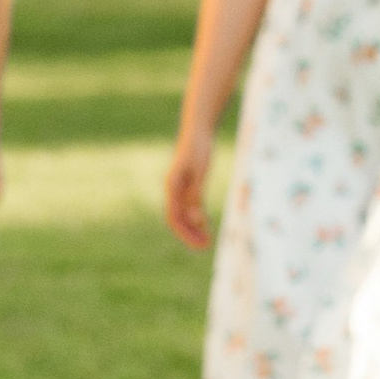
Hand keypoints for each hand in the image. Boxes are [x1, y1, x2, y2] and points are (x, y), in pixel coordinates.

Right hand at [165, 129, 213, 248]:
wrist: (198, 131)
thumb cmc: (198, 149)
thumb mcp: (199, 172)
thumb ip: (196, 194)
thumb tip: (196, 218)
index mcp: (172, 187)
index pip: (174, 217)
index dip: (185, 233)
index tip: (199, 244)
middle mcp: (173, 190)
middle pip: (177, 220)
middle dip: (189, 235)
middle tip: (205, 247)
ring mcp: (180, 189)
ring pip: (184, 215)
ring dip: (194, 229)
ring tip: (207, 242)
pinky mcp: (188, 186)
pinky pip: (191, 207)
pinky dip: (198, 218)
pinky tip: (206, 227)